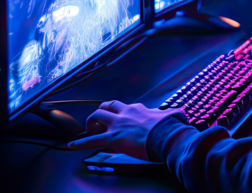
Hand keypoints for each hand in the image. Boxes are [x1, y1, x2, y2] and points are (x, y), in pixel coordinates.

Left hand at [67, 101, 184, 159]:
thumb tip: (180, 113)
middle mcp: (126, 113)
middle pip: (107, 105)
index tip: (121, 120)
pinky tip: (72, 145)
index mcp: (139, 109)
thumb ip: (172, 113)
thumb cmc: (170, 128)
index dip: (121, 113)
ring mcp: (118, 125)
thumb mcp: (173, 116)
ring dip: (90, 122)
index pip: (125, 107)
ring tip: (88, 130)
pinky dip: (80, 143)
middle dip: (101, 112)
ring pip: (97, 116)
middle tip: (99, 122)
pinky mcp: (113, 138)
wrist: (167, 136)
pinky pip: (92, 140)